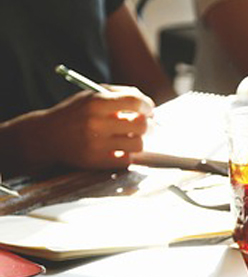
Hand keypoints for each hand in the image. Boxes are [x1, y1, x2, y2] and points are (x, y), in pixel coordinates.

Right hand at [28, 87, 153, 170]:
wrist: (48, 136)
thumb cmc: (76, 114)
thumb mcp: (91, 96)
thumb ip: (119, 94)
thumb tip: (146, 104)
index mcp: (95, 102)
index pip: (134, 102)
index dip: (147, 106)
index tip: (149, 110)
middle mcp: (96, 123)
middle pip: (141, 125)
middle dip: (148, 125)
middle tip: (146, 125)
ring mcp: (96, 144)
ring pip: (138, 145)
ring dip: (138, 141)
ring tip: (130, 137)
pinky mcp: (97, 161)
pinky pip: (127, 160)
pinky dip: (127, 154)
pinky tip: (120, 149)